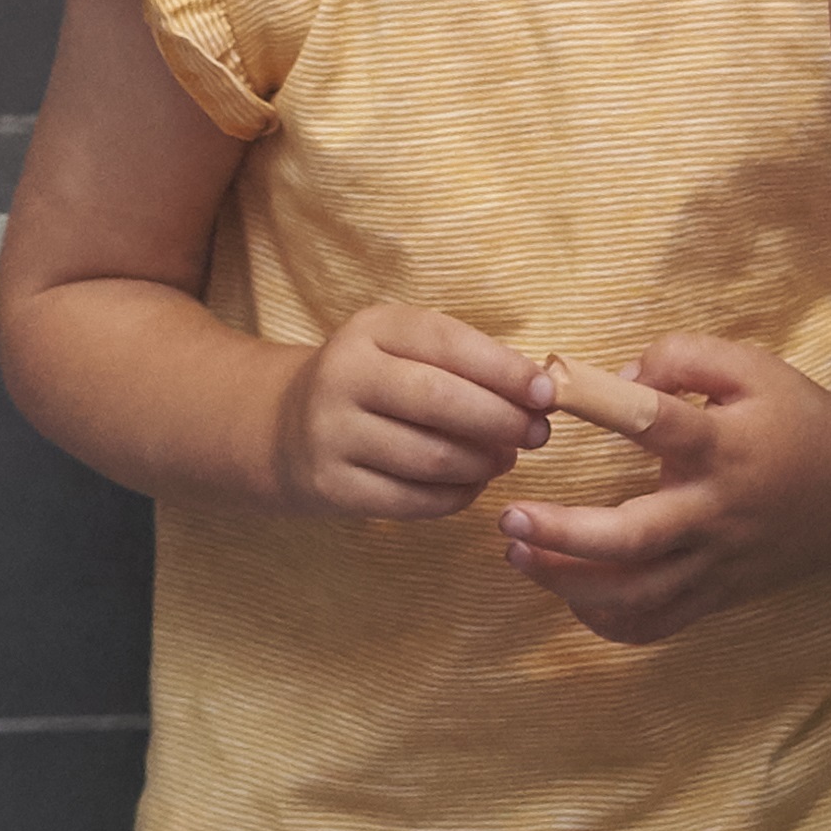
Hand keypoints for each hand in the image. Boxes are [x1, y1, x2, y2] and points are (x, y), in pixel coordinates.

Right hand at [269, 303, 551, 517]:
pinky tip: (471, 484)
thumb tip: (540, 395)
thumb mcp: (403, 349)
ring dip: (483, 463)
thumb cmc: (373, 383)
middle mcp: (343, 376)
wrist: (284, 427)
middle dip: (502, 421)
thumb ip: (466, 361)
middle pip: (440, 401)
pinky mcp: (331, 487)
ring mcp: (332, 434)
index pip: (446, 343)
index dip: (504, 370)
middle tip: (538, 435)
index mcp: (370, 329)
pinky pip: (412, 501)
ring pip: (430, 457)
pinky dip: (456, 496)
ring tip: (504, 459)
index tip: (547, 394)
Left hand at [498, 334, 830, 644]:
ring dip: (569, 583)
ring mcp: (717, 562)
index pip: (655, 423)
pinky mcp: (721, 594)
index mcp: (721, 447)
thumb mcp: (752, 366)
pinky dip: (609, 621)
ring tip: (519, 557)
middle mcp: (715, 512)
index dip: (598, 404)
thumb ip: (682, 359)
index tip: (547, 392)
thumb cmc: (797, 418)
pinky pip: (658, 624)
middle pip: (631, 538)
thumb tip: (618, 380)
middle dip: (561, 534)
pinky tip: (572, 597)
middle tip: (508, 520)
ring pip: (636, 594)